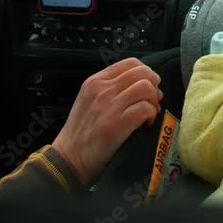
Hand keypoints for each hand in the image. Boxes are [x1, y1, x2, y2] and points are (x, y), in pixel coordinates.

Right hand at [52, 58, 163, 186]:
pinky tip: (146, 124)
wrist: (68, 159)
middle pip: (143, 73)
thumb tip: (141, 83)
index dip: (146, 74)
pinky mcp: (116, 124)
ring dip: (154, 101)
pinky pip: (145, 108)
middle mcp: (102, 89)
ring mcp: (109, 106)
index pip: (131, 63)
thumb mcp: (89, 101)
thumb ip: (110, 88)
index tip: (147, 87)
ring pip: (146, 87)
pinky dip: (152, 115)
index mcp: (95, 82)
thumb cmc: (82, 134)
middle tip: (152, 101)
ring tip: (149, 113)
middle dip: (154, 86)